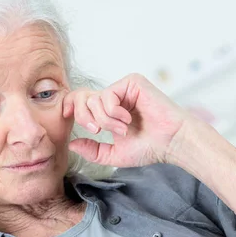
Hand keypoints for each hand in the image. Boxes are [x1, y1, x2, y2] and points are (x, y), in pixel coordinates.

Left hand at [62, 73, 194, 166]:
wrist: (170, 143)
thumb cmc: (148, 148)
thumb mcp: (114, 154)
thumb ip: (93, 150)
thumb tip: (72, 144)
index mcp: (110, 110)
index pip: (82, 101)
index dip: (70, 105)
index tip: (65, 115)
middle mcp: (116, 96)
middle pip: (82, 97)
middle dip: (86, 118)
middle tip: (98, 132)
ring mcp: (124, 88)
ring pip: (95, 99)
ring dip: (105, 120)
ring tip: (123, 130)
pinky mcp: (132, 82)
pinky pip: (108, 95)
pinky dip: (113, 112)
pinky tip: (128, 120)